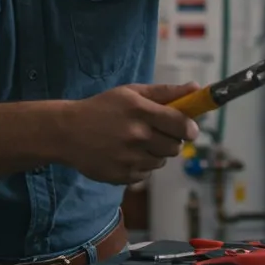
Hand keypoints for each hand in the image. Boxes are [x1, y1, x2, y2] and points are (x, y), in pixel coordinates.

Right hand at [57, 83, 200, 184]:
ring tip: (136, 143)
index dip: (189, 127)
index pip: (181, 124)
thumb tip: (197, 88)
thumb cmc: (103, 108)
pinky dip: (141, 166)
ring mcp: (129, 158)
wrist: (67, 133)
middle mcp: (136, 135)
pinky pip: (146, 174)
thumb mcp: (131, 93)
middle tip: (157, 133)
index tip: (189, 128)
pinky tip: (125, 154)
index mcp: (139, 110)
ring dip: (155, 153)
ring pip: (161, 161)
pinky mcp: (122, 176)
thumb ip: (166, 92)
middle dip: (171, 140)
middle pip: (175, 146)